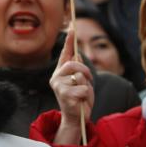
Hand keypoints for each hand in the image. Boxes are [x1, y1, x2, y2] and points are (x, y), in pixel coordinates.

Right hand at [50, 29, 93, 144]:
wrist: (77, 118)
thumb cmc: (80, 99)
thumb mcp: (82, 81)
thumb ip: (78, 70)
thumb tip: (76, 56)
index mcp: (60, 72)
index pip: (65, 54)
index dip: (69, 41)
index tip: (72, 27)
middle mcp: (56, 77)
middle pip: (74, 64)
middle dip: (86, 71)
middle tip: (89, 80)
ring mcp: (59, 86)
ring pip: (80, 76)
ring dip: (87, 85)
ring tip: (83, 94)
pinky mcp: (64, 95)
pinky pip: (83, 88)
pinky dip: (87, 94)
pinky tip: (81, 101)